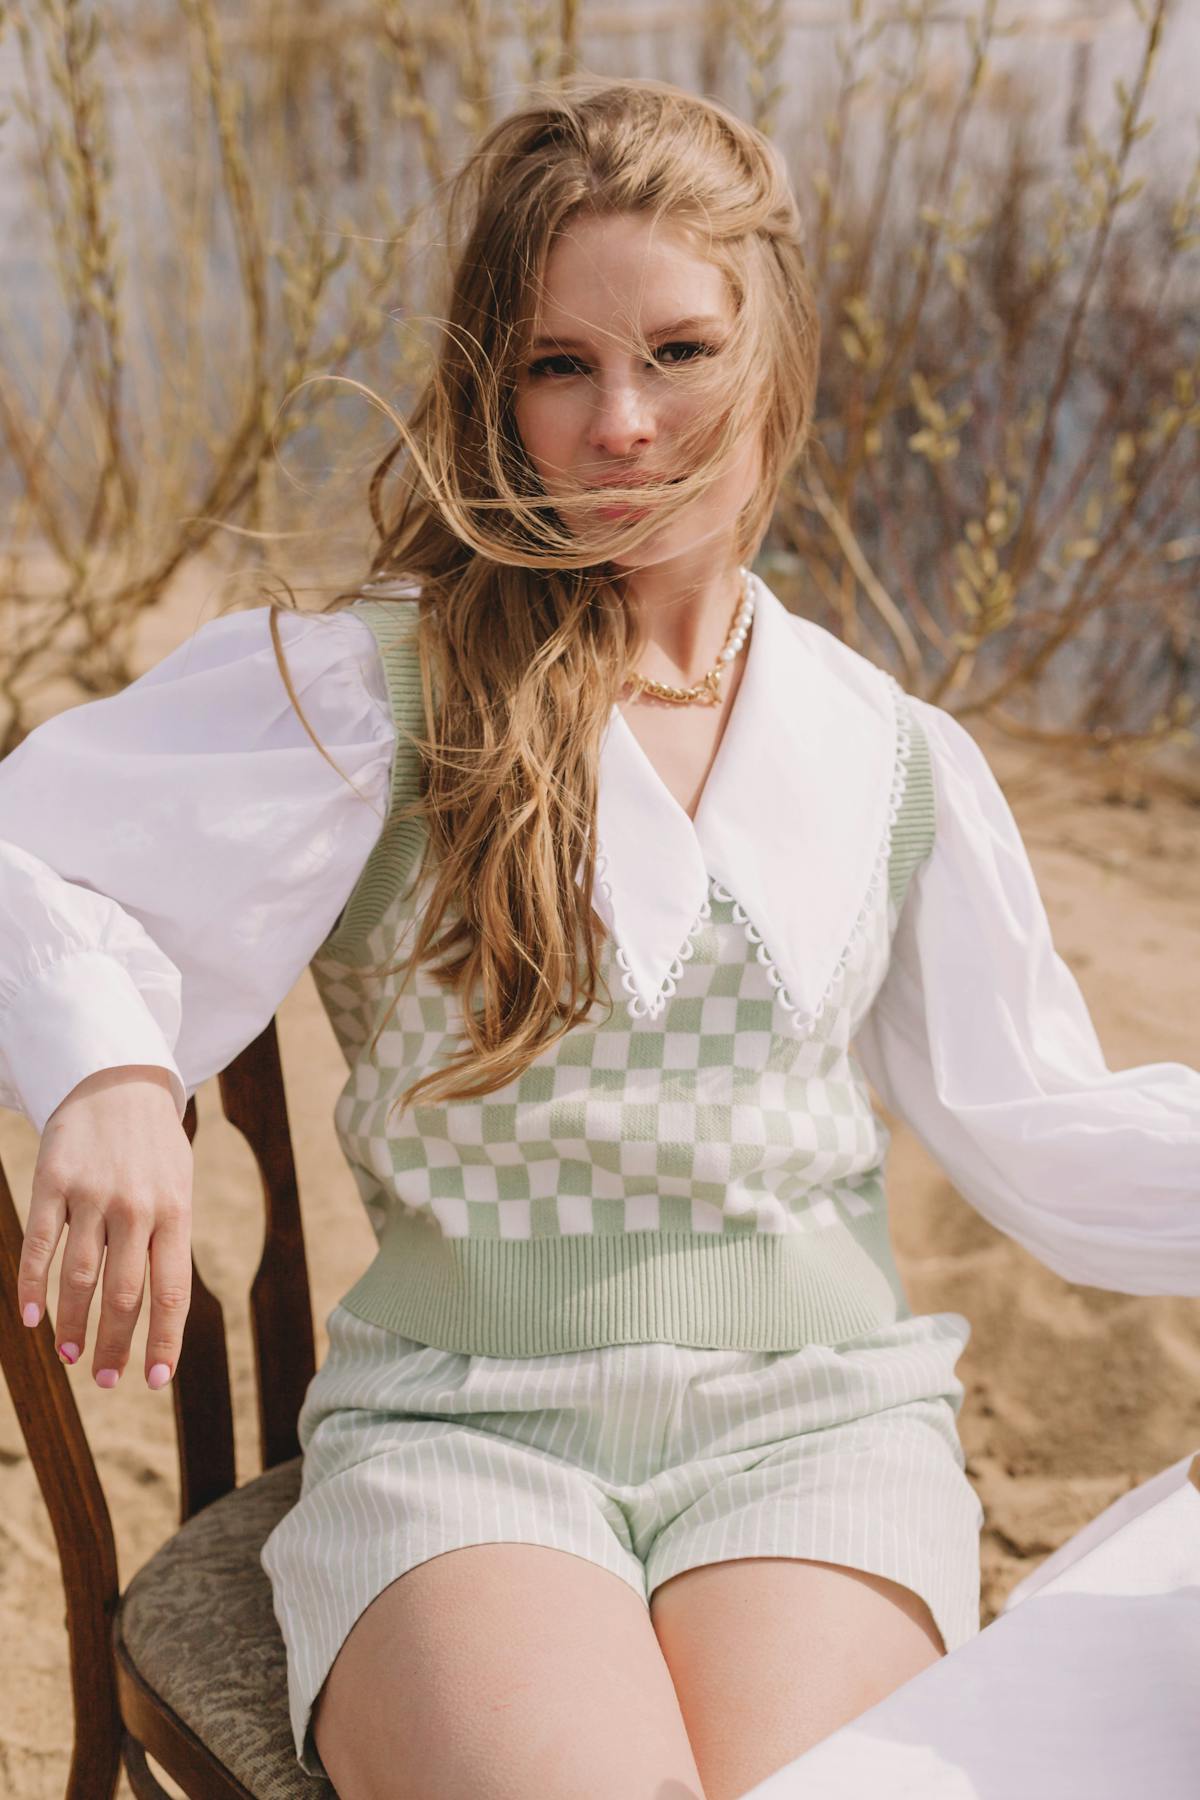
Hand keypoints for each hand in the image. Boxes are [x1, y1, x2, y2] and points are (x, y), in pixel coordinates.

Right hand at [18, 1065, 192, 1389]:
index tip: (154, 1380)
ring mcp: (92, 1195)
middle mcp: (136, 1207)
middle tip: (108, 1379)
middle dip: (116, 1344)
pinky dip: (34, 1286)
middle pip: (124, 1294)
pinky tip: (31, 1319)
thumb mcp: (178, 1188)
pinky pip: (41, 1245)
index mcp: (176, 1212)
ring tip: (72, 1356)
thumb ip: (170, 1241)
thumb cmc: (154, 1148)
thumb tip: (162, 1309)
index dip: (163, 1341)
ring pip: (80, 1277)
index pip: (172, 1292)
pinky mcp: (53, 1182)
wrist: (119, 1082)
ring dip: (73, 1325)